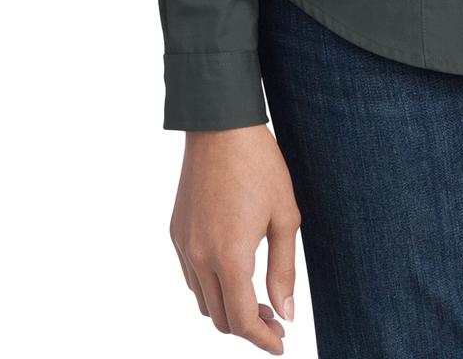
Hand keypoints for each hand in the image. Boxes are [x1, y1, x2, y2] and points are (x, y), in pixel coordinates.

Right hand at [170, 123, 301, 351]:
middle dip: (249, 328)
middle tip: (276, 320)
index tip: (281, 343)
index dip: (263, 339)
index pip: (242, 320)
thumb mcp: (285, 216)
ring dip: (228, 310)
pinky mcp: (176, 232)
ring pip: (202, 301)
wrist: (220, 125)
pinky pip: (191, 276)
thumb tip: (285, 313)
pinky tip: (234, 273)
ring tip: (258, 299)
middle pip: (220, 318)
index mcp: (229, 256)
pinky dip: (211, 288)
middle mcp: (200, 257)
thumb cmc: (259, 165)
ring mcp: (184, 245)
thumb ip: (284, 270)